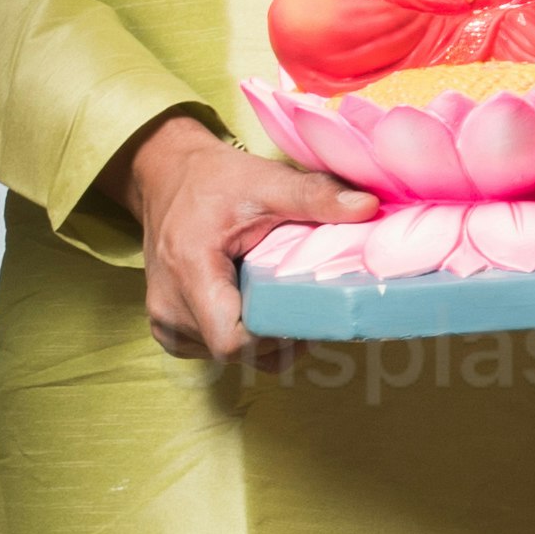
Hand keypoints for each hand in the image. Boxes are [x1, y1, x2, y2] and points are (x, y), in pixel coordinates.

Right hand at [115, 105, 366, 364]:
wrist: (165, 176)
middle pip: (239, 354)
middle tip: (313, 306)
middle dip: (282, 337)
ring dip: (265, 338)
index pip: (234, 341)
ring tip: (287, 301)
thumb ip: (315, 195)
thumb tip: (369, 208)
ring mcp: (166, 323)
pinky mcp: (170, 330)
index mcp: (188, 271)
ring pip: (232, 358)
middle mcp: (169, 308)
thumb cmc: (211, 179)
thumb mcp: (265, 180)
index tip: (311, 311)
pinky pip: (218, 350)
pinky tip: (261, 306)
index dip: (279, 337)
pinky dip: (246, 335)